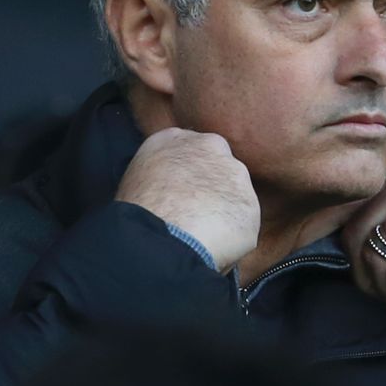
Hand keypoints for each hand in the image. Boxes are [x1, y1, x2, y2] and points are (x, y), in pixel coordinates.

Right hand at [116, 127, 259, 271]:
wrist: (158, 238)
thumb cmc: (136, 216)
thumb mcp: (135, 180)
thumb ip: (159, 174)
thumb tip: (168, 190)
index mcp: (173, 139)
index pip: (187, 150)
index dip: (188, 175)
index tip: (182, 194)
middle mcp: (209, 146)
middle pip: (216, 167)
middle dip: (211, 188)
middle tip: (195, 215)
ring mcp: (234, 173)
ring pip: (233, 195)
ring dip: (223, 213)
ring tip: (202, 236)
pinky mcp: (250, 203)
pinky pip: (242, 223)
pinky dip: (232, 237)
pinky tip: (214, 247)